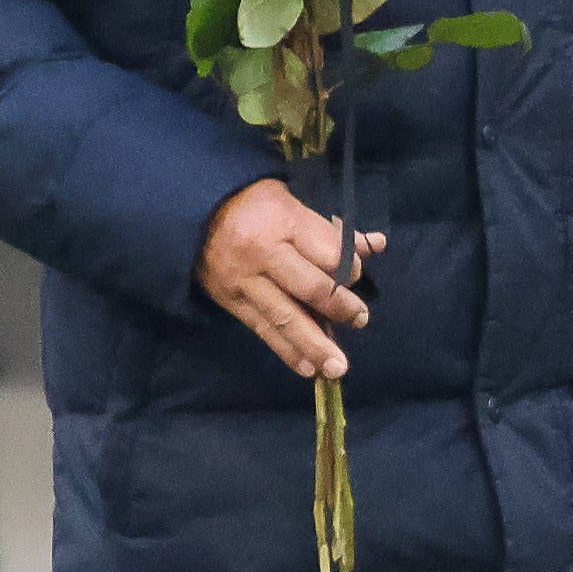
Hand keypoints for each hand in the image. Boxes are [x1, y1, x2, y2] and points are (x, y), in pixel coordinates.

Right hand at [196, 177, 382, 382]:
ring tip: (337, 367)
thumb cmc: (255, 205)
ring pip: (285, 317)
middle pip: (310, 288)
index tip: (355, 276)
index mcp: (283, 221)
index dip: (350, 270)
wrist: (195, 214)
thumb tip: (377, 245)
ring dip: (315, 345)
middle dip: (340, 308)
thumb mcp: (295, 204)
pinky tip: (308, 368)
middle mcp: (263, 253)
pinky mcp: (231, 302)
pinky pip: (263, 329)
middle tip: (360, 319)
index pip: (328, 254)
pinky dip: (287, 351)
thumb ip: (333, 231)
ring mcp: (244, 281)